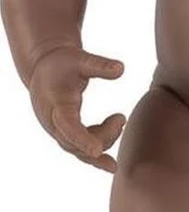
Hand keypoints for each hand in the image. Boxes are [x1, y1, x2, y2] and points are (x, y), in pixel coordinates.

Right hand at [29, 45, 125, 171]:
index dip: (82, 139)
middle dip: (103, 137)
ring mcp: (56, 131)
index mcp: (56, 104)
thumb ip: (99, 65)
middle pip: (75, 143)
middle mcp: (53, 122)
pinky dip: (96, 152)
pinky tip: (114, 138)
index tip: (98, 151)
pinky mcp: (63, 134)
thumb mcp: (80, 59)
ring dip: (103, 141)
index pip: (67, 126)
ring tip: (119, 119)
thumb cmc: (62, 64)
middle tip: (121, 118)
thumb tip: (121, 68)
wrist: (43, 70)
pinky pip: (79, 150)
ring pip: (78, 150)